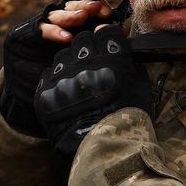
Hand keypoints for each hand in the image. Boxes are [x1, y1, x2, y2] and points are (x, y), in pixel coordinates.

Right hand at [0, 0, 111, 133]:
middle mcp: (57, 25)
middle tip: (95, 9)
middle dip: (84, 6)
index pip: (84, 8)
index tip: (106, 12)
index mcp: (74, 28)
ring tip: (81, 19)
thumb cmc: (64, 82)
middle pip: (70, 6)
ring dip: (69, 15)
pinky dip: (52, 31)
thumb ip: (99, 47)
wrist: (33, 102)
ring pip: (55, 13)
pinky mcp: (22, 36)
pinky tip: (65, 38)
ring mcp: (40, 29)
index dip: (95, 6)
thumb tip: (120, 34)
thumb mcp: (85, 63)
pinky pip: (37, 28)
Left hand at [34, 24, 151, 157]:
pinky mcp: (46, 95)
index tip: (108, 45)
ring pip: (63, 57)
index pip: (105, 32)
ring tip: (80, 83)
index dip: (107, 38)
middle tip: (94, 65)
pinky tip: (69, 95)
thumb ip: (129, 63)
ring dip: (72, 65)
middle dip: (88, 49)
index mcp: (111, 60)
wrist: (106, 154)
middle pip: (81, 41)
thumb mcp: (140, 86)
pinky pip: (49, 77)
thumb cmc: (129, 120)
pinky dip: (58, 83)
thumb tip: (122, 50)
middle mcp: (85, 65)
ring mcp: (62, 79)